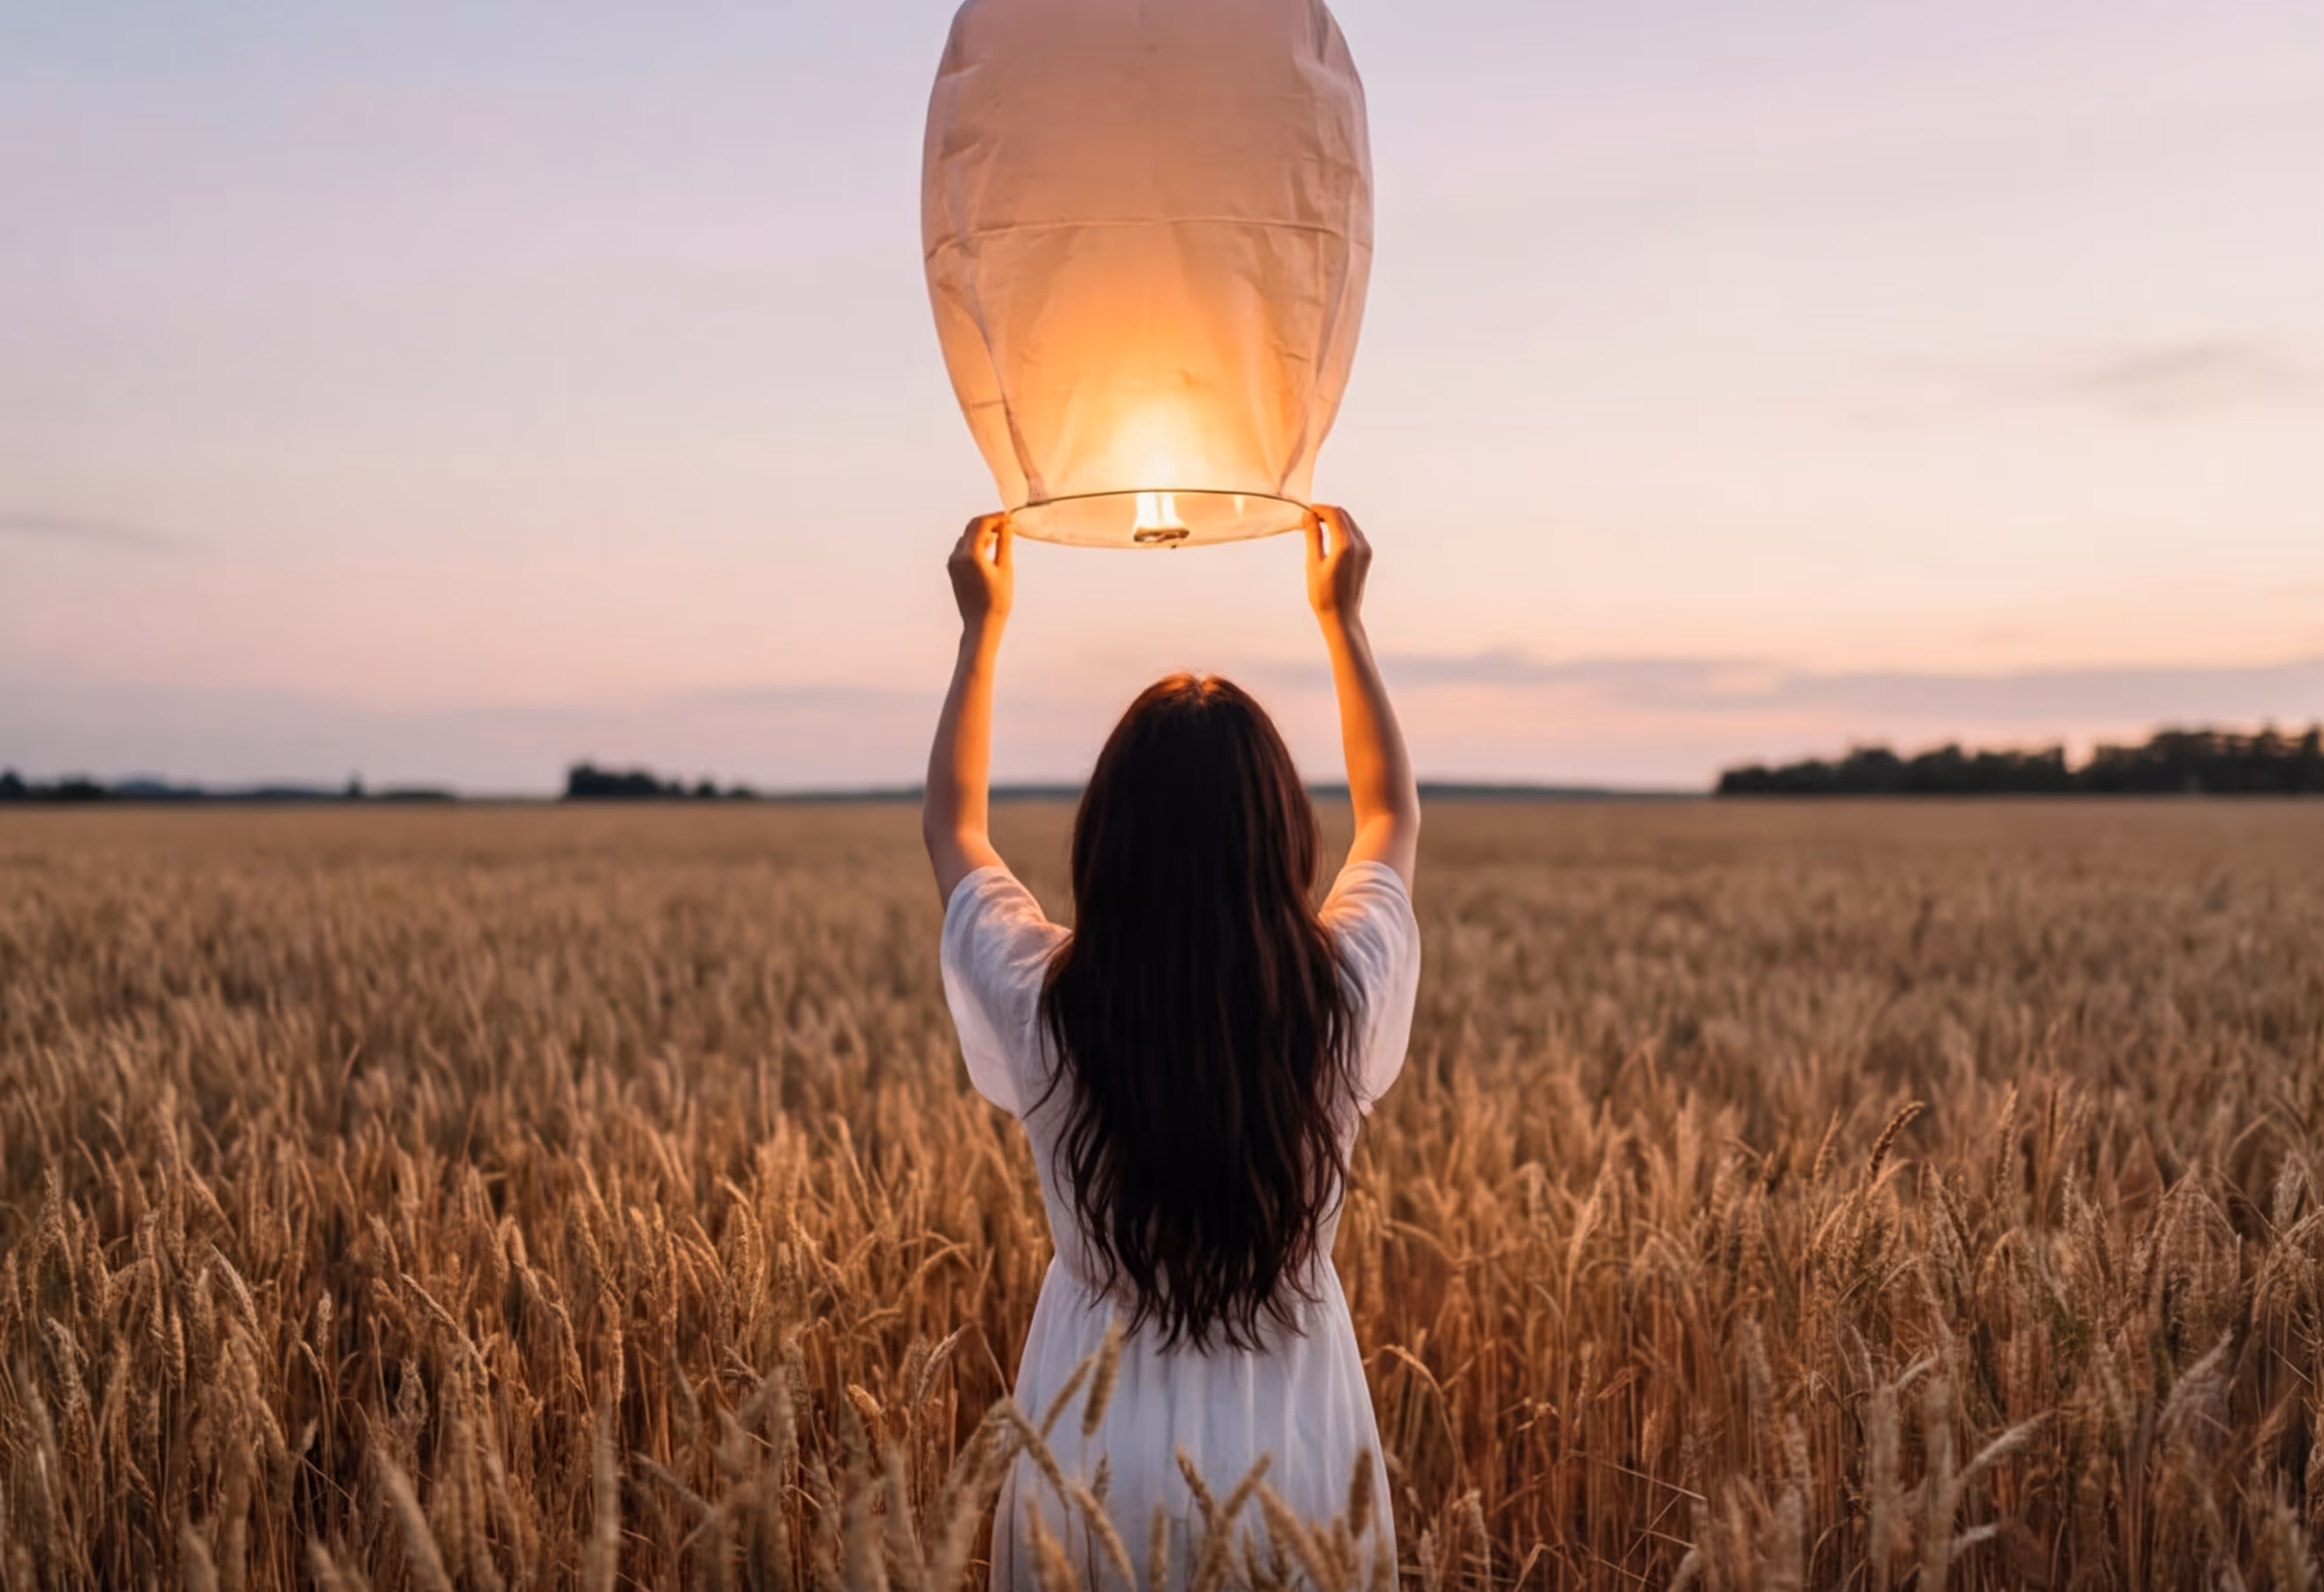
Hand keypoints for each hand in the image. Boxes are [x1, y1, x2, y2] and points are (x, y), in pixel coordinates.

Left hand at [948, 512, 1013, 629]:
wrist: (981, 623)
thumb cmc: (997, 600)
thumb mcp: (1005, 569)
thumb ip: (1004, 544)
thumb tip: (1006, 526)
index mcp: (971, 554)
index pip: (981, 524)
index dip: (996, 517)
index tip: (1009, 517)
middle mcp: (958, 555)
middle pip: (971, 527)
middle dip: (989, 521)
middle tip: (1006, 522)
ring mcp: (953, 562)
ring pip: (966, 536)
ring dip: (982, 531)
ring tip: (1000, 533)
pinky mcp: (952, 569)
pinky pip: (963, 547)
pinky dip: (976, 542)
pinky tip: (989, 545)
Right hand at [1305, 505, 1369, 625]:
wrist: (1342, 616)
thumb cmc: (1324, 595)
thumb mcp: (1313, 563)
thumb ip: (1312, 536)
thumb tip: (1308, 516)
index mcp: (1346, 545)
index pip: (1334, 514)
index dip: (1318, 509)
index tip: (1305, 512)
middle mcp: (1360, 544)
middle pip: (1343, 515)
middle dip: (1326, 512)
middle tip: (1308, 518)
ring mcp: (1366, 550)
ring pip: (1350, 523)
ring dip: (1333, 520)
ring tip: (1315, 527)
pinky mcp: (1366, 556)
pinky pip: (1354, 533)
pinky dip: (1341, 529)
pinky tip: (1328, 537)